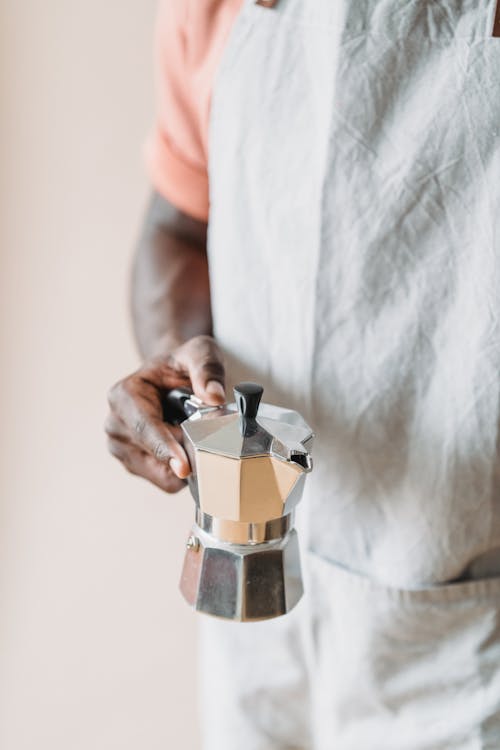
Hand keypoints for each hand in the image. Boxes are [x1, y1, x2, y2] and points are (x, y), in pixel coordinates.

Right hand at [105, 335, 224, 492]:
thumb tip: (214, 397)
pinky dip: (180, 471)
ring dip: (183, 462)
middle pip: (151, 454)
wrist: (171, 378)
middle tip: (210, 441)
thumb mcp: (199, 353)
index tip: (183, 467)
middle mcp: (116, 423)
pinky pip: (163, 480)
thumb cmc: (181, 365)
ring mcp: (121, 447)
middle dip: (183, 453)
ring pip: (158, 473)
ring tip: (195, 437)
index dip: (164, 447)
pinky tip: (188, 449)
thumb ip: (207, 369)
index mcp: (124, 395)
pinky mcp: (134, 464)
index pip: (144, 427)